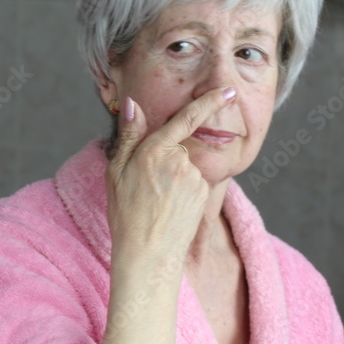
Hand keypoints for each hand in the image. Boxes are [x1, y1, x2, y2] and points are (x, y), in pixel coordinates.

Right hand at [106, 87, 237, 267]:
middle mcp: (178, 161)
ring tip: (155, 200)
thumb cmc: (125, 212)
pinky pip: (192, 181)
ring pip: (184, 164)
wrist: (147, 253)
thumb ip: (129, 135)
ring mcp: (193, 177)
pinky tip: (168, 206)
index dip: (209, 102)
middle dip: (163, 157)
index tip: (228, 91)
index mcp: (153, 151)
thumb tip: (133, 104)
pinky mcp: (202, 192)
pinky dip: (181, 189)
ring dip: (172, 175)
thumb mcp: (115, 171)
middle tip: (144, 184)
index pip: (185, 119)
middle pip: (175, 146)